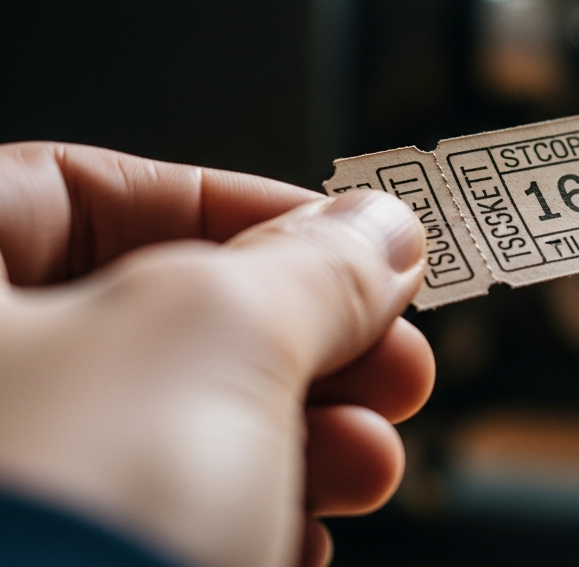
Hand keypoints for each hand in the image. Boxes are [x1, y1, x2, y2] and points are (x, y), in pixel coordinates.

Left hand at [0, 143, 433, 566]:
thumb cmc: (51, 518)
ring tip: (368, 463)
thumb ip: (308, 262)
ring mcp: (1, 487)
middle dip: (301, 340)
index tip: (356, 243)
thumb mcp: (212, 335)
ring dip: (296, 437)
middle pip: (150, 318)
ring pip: (168, 431)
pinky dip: (247, 517)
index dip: (243, 206)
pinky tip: (299, 537)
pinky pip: (159, 517)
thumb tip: (378, 232)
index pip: (90, 191)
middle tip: (394, 358)